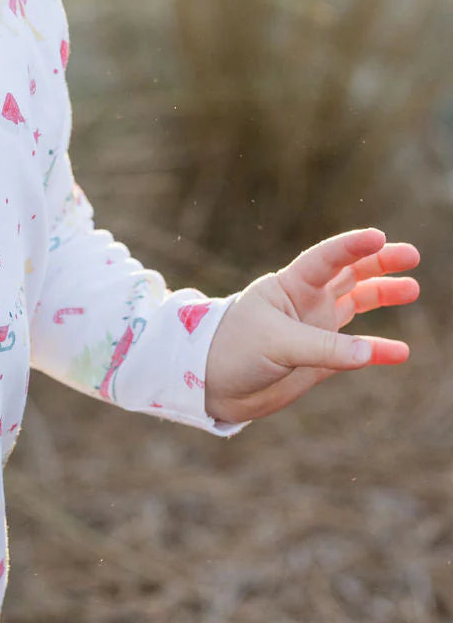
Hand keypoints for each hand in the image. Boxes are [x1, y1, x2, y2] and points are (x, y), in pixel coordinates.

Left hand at [204, 228, 419, 423]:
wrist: (211, 386)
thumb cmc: (232, 351)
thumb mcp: (276, 344)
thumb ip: (323, 347)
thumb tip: (369, 352)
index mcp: (289, 285)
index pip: (326, 258)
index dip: (351, 246)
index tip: (378, 236)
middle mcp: (306, 301)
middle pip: (349, 273)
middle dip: (379, 262)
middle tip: (412, 255)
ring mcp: (315, 328)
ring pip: (357, 303)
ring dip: (383, 294)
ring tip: (412, 289)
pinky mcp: (320, 359)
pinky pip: (357, 350)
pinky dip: (378, 351)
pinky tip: (400, 352)